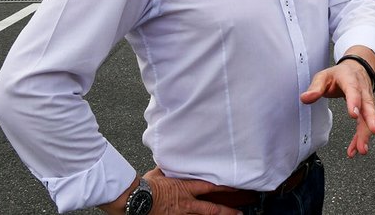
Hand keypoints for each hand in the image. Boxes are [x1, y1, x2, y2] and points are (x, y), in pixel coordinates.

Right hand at [99, 168, 241, 214]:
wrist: (134, 200)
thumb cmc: (145, 186)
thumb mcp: (160, 174)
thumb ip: (170, 171)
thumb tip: (172, 163)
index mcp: (185, 188)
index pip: (210, 186)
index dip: (225, 187)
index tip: (237, 187)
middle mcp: (186, 203)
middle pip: (211, 208)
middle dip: (227, 211)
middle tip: (240, 213)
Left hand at [300, 61, 374, 157]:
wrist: (356, 69)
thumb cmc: (340, 74)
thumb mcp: (324, 76)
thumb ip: (315, 87)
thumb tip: (305, 98)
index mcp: (350, 80)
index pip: (353, 91)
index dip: (355, 102)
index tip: (354, 114)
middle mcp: (362, 91)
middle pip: (368, 105)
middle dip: (371, 119)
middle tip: (374, 131)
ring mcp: (367, 101)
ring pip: (369, 117)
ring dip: (366, 133)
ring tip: (362, 148)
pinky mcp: (367, 110)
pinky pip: (365, 124)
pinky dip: (361, 137)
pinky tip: (356, 148)